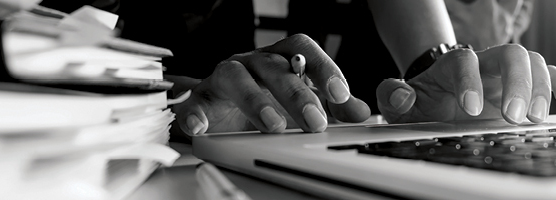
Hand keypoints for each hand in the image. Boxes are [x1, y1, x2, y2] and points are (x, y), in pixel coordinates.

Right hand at [171, 34, 369, 134]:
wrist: (223, 110)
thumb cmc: (267, 99)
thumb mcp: (305, 102)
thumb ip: (333, 106)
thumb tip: (361, 111)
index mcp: (280, 58)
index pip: (303, 49)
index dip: (322, 67)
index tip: (340, 94)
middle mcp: (253, 63)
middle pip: (273, 66)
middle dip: (296, 94)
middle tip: (314, 121)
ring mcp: (225, 78)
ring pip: (236, 77)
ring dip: (255, 101)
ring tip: (273, 126)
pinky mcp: (201, 99)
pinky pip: (194, 102)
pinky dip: (196, 114)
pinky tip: (202, 127)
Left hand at [376, 44, 555, 123]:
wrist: (438, 99)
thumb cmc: (422, 101)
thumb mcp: (400, 101)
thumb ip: (392, 95)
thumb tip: (402, 95)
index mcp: (453, 66)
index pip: (465, 62)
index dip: (470, 82)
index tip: (471, 110)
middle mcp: (484, 63)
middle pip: (510, 54)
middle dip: (517, 83)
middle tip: (514, 117)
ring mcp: (505, 73)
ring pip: (533, 62)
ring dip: (539, 88)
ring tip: (534, 118)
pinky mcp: (522, 85)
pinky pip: (548, 73)